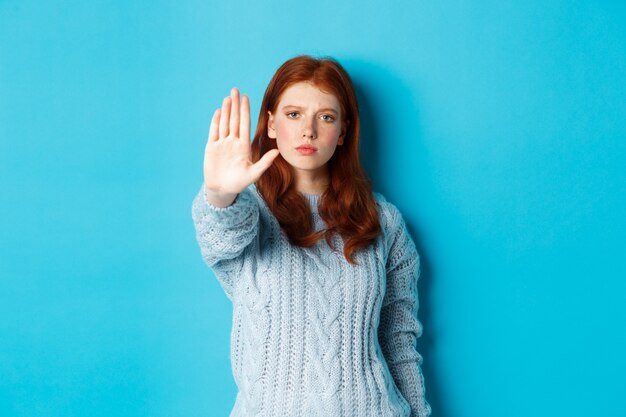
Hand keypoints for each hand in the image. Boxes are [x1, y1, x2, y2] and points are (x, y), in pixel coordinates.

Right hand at [203, 88, 279, 206]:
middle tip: (236, 90)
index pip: (245, 124)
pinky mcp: (211, 148)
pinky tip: (218, 112)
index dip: (245, 111)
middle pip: (234, 120)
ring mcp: (222, 144)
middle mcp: (233, 142)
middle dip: (235, 105)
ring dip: (226, 110)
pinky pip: (214, 132)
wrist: (223, 190)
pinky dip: (216, 122)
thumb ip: (264, 162)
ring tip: (228, 97)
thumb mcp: (254, 173)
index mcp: (243, 146)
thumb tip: (278, 151)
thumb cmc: (239, 183)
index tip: (246, 98)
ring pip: (224, 123)